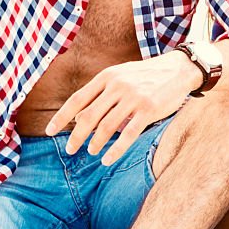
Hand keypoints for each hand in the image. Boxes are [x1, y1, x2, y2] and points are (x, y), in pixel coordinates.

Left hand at [45, 52, 194, 164]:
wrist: (179, 69)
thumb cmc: (147, 76)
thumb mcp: (121, 78)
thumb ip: (101, 94)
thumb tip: (78, 117)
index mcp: (108, 76)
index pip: (78, 99)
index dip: (62, 117)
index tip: (49, 131)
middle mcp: (118, 86)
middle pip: (89, 116)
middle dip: (76, 136)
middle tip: (70, 149)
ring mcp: (134, 97)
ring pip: (106, 126)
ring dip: (95, 143)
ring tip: (91, 152)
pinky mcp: (149, 109)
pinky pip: (128, 134)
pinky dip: (115, 149)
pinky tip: (107, 159)